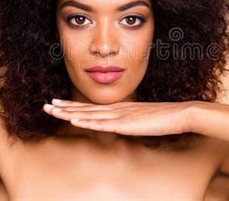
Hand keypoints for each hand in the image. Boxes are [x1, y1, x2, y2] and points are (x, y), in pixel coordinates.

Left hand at [43, 99, 197, 135]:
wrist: (181, 113)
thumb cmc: (166, 117)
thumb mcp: (144, 119)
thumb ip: (132, 121)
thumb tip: (123, 125)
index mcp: (120, 109)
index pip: (92, 108)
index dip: (74, 106)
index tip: (59, 104)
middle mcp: (117, 110)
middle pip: (86, 109)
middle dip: (64, 107)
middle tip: (46, 105)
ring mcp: (121, 115)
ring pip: (89, 114)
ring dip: (69, 113)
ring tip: (52, 110)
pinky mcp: (127, 123)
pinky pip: (103, 124)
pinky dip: (86, 122)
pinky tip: (73, 121)